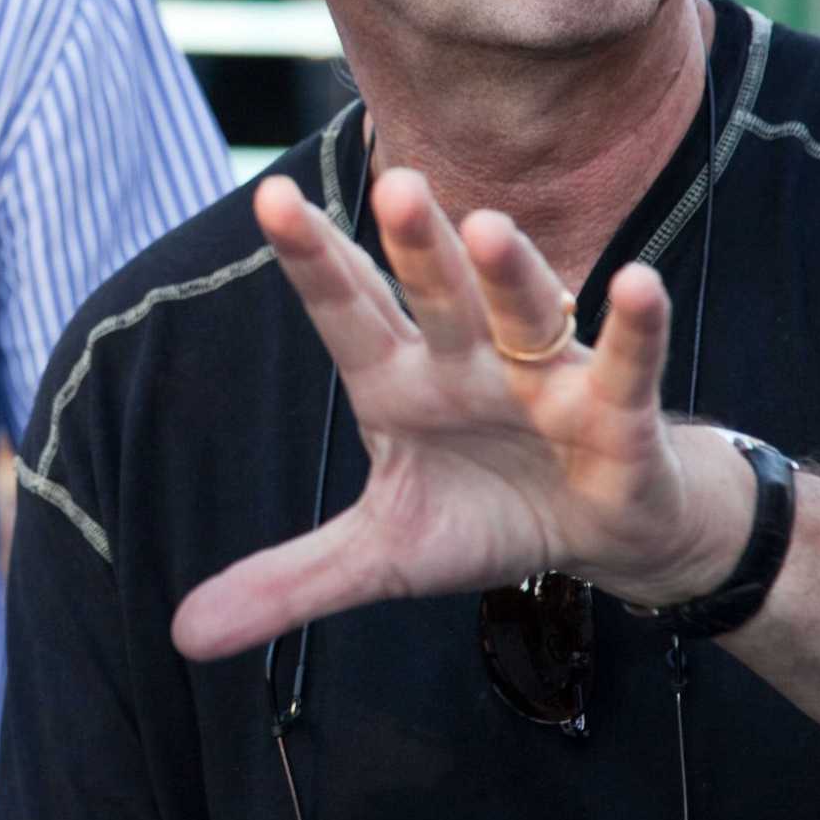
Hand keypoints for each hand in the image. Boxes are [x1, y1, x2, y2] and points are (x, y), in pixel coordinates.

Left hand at [169, 167, 751, 661]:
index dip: (312, 257)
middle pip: (434, 296)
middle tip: (394, 186)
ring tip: (489, 228)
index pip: (347, 310)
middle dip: (415, 246)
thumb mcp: (379, 556)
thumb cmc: (483, 517)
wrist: (596, 537)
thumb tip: (182, 634)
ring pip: (524, 313)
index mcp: (398, 381)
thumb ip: (287, 582)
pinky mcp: (616, 411)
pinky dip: (634, 330)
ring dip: (509, 274)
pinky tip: (637, 285)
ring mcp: (543, 378)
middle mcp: (466, 361)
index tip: (270, 197)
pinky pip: (625, 365)